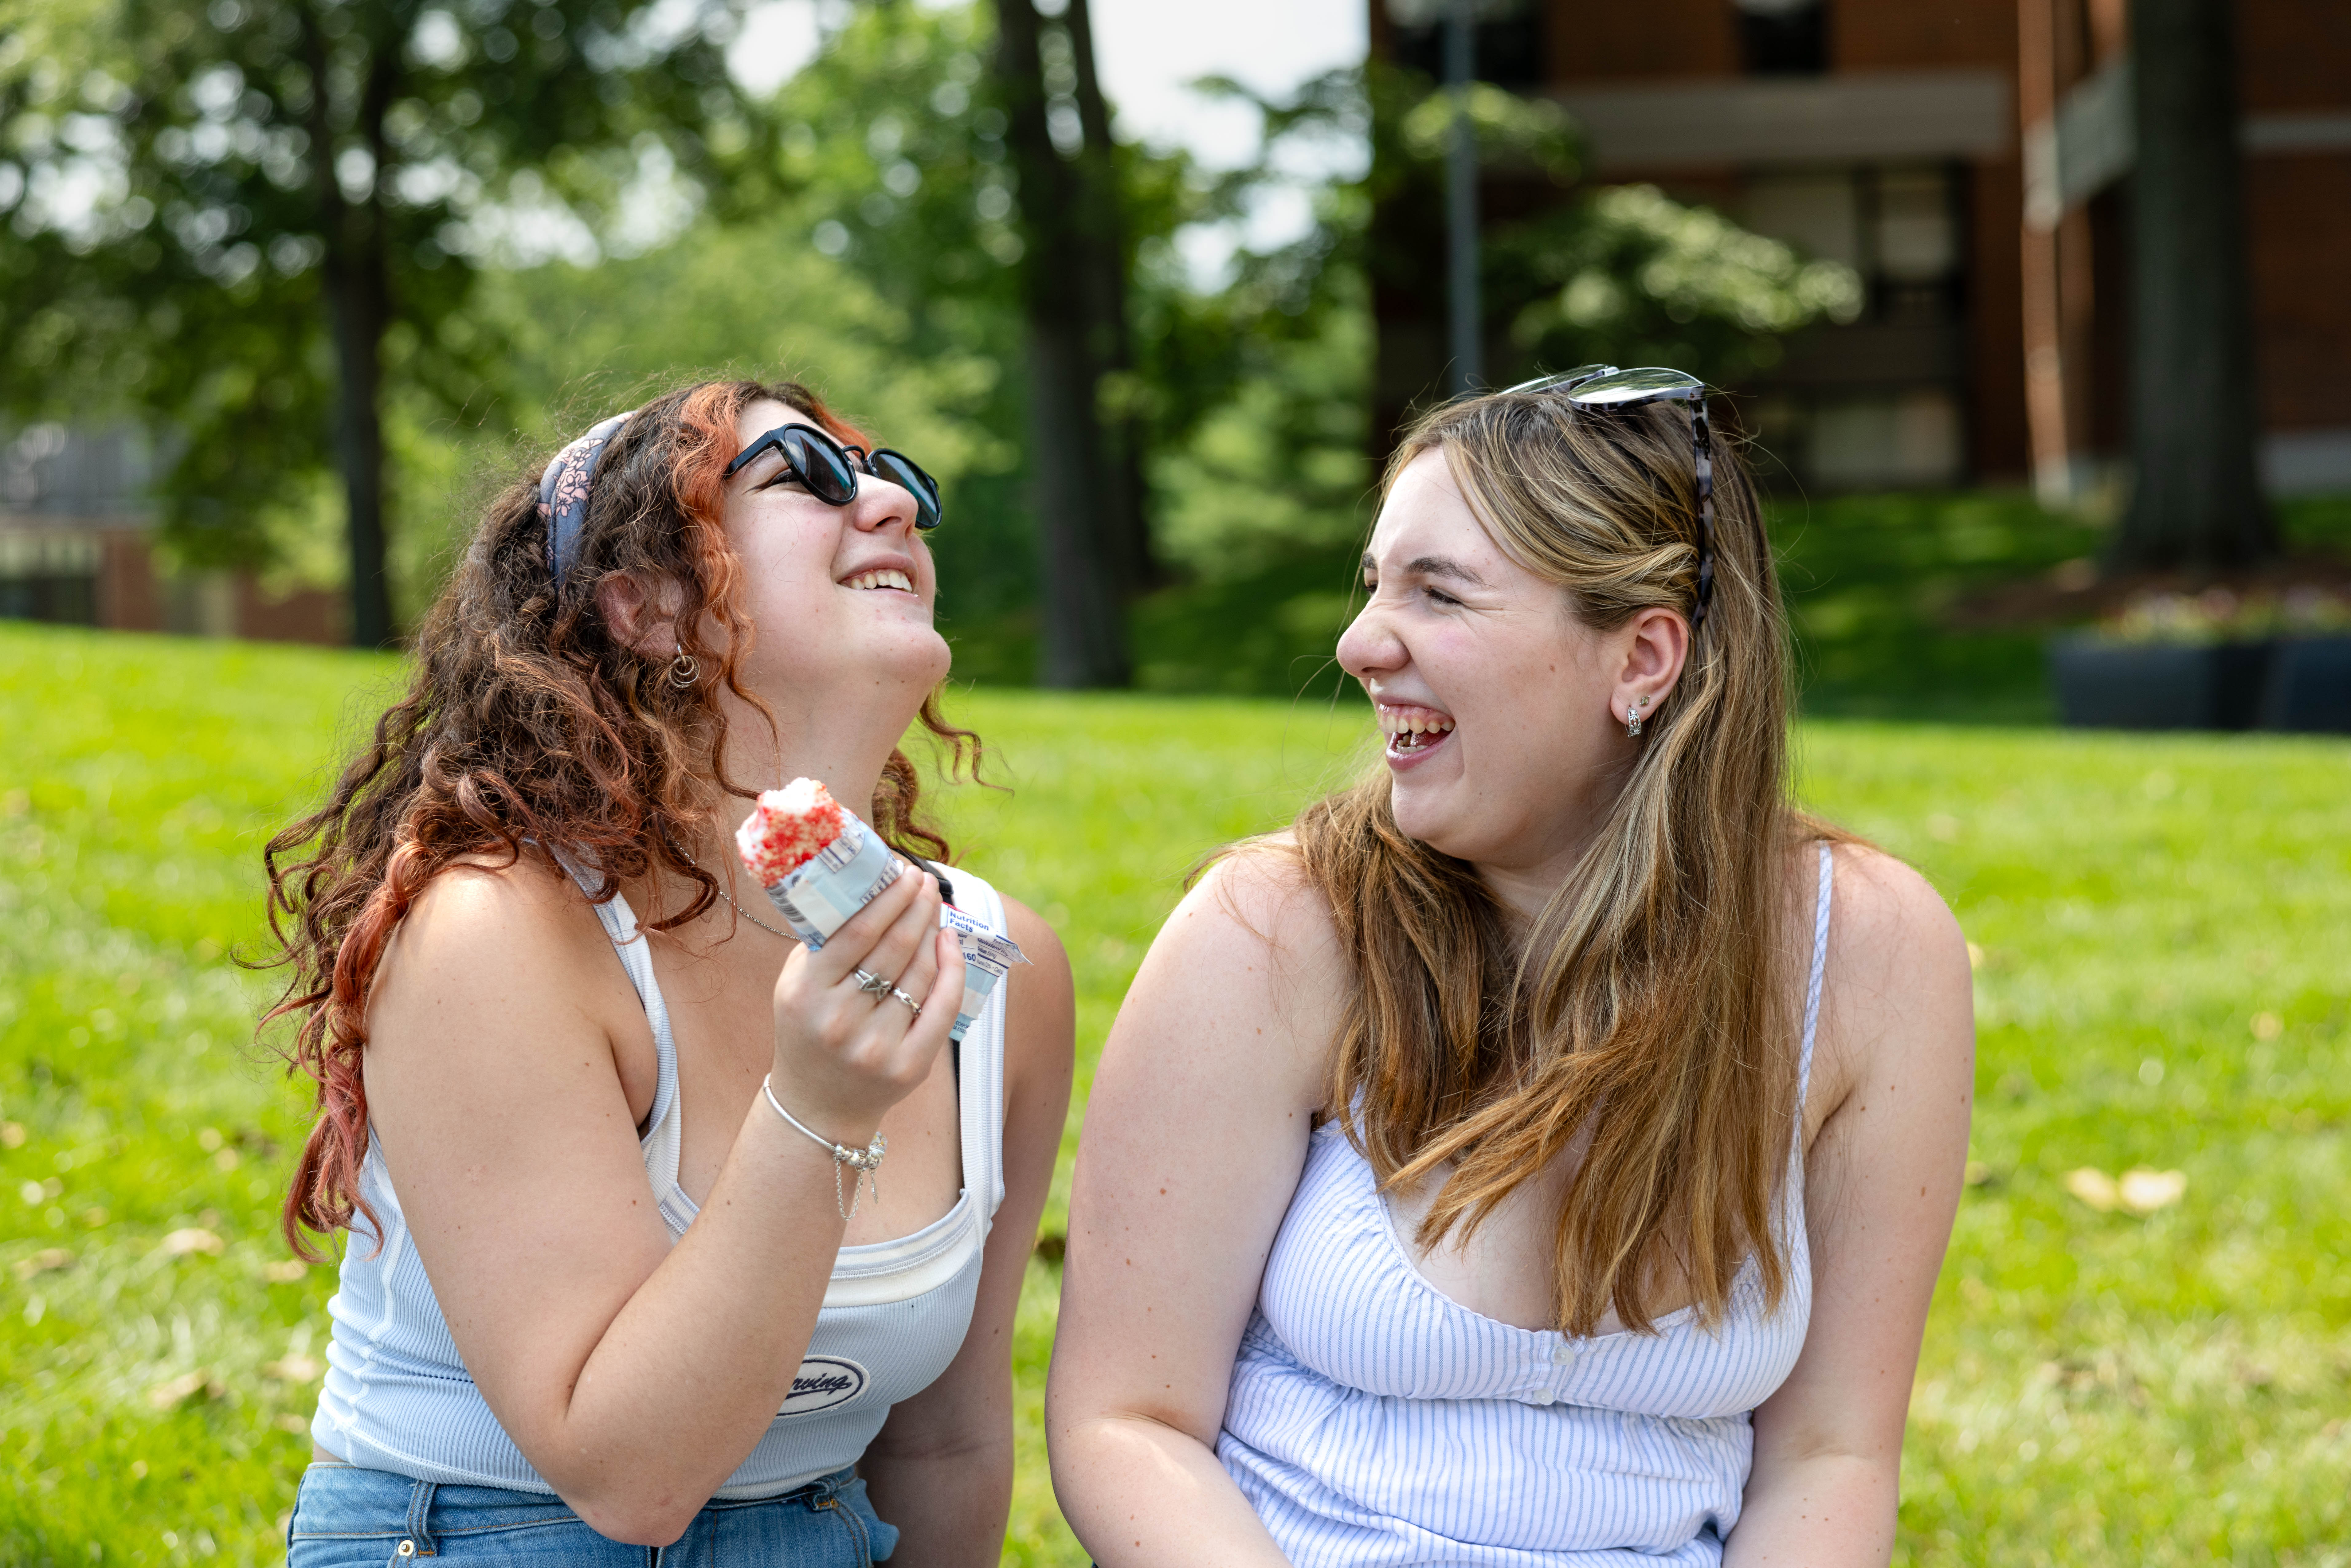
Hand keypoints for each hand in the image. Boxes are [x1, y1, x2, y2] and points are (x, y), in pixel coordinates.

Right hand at [769, 863, 965, 1142]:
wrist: (816, 1106)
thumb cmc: (807, 1031)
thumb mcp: (795, 985)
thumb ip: (822, 942)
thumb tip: (865, 888)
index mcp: (807, 994)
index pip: (858, 932)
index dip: (889, 898)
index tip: (905, 872)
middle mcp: (840, 1021)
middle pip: (894, 948)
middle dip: (916, 906)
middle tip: (926, 881)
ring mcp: (876, 1046)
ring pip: (920, 973)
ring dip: (933, 931)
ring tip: (934, 907)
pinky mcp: (908, 1066)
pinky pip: (941, 1007)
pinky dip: (951, 969)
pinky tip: (949, 943)